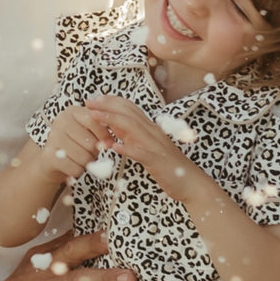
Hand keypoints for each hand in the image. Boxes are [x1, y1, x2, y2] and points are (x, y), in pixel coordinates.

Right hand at [40, 105, 114, 182]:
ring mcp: (53, 138)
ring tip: (79, 159)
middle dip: (94, 153)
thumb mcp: (90, 133)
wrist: (52, 160)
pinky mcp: (49, 155)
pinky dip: (78, 171)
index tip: (107, 142)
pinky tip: (72, 165)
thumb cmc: (76, 144)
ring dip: (86, 163)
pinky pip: (75, 168)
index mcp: (73, 112)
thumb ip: (102, 134)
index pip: (94, 121)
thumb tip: (110, 143)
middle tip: (88, 152)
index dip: (104, 135)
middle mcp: (61, 121)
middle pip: (90, 143)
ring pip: (84, 158)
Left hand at [85, 94, 199, 199]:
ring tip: (95, 117)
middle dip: (107, 105)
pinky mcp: (156, 160)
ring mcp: (155, 145)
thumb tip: (109, 137)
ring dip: (112, 120)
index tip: (94, 99)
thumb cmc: (167, 166)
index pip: (129, 108)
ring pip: (132, 127)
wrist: (190, 182)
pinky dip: (127, 148)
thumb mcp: (145, 149)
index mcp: (149, 128)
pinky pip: (140, 152)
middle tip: (89, 103)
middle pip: (128, 112)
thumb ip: (129, 141)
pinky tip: (114, 147)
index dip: (111, 101)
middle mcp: (152, 132)